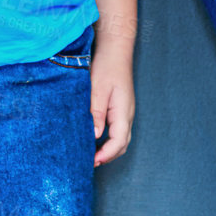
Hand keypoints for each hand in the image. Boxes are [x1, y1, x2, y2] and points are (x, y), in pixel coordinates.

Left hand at [91, 47, 133, 164]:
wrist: (115, 52)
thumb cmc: (107, 67)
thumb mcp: (98, 90)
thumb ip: (96, 113)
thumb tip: (94, 135)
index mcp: (123, 112)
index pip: (119, 141)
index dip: (106, 155)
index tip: (92, 161)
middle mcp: (127, 115)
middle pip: (122, 144)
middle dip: (107, 156)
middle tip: (88, 163)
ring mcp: (125, 113)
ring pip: (120, 139)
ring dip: (108, 150)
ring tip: (90, 155)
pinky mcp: (119, 110)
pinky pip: (116, 131)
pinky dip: (108, 141)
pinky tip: (94, 141)